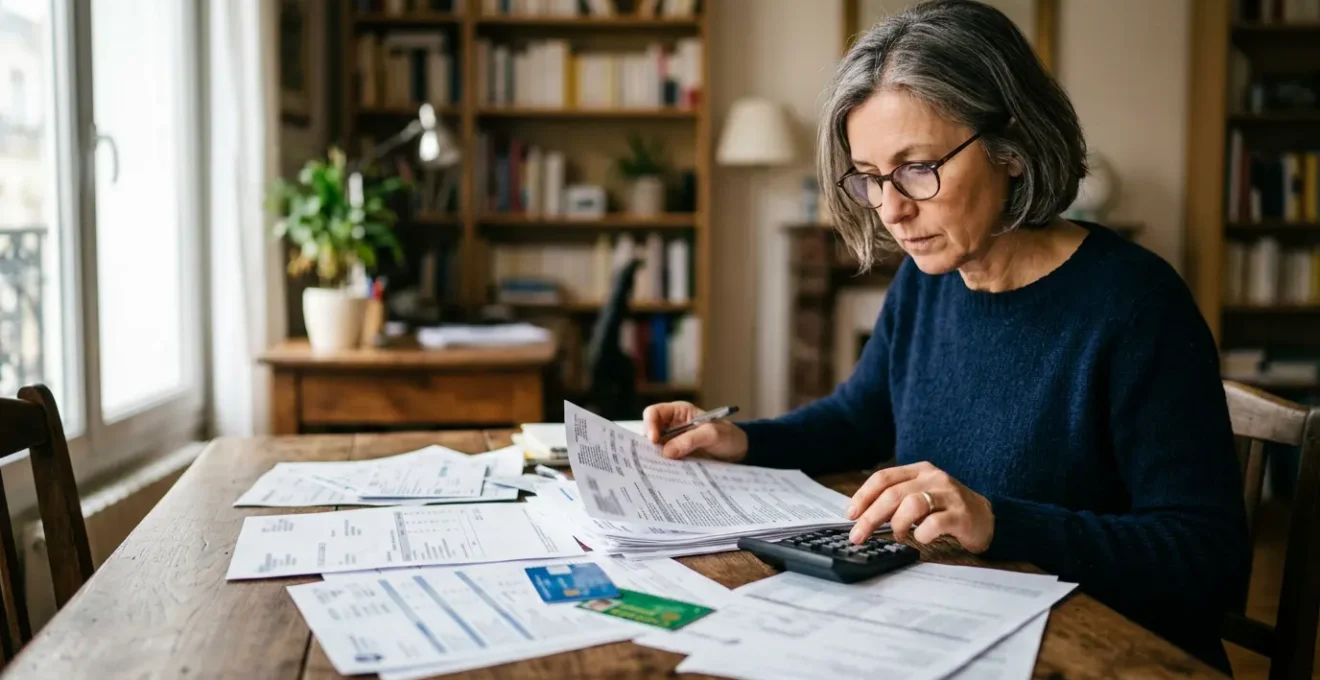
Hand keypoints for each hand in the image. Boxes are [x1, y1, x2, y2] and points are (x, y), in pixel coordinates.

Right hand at [642, 401, 748, 462]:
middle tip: (651, 457)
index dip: (650, 424)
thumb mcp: (712, 434)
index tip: (654, 440)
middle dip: (648, 443)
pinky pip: (664, 459)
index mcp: (679, 412)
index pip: (655, 412)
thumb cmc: (728, 436)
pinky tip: (664, 472)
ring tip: (657, 467)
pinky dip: (663, 465)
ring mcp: (674, 441)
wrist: (739, 452)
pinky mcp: (677, 455)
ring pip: (655, 447)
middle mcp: (673, 425)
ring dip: (654, 456)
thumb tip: (667, 452)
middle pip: (650, 430)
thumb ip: (690, 440)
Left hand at [846, 461, 994, 551]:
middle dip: (871, 517)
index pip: (884, 478)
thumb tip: (862, 516)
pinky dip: (921, 534)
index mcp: (920, 471)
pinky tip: (920, 539)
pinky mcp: (962, 515)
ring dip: (897, 524)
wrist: (988, 518)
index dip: (863, 496)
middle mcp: (934, 478)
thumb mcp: (921, 497)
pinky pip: (934, 524)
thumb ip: (897, 501)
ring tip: (897, 536)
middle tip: (858, 535)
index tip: (851, 514)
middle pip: (893, 494)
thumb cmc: (947, 509)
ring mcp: (949, 495)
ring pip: (912, 505)